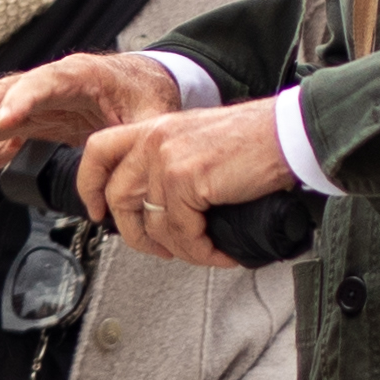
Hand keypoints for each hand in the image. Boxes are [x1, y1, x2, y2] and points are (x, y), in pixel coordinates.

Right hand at [0, 51, 179, 202]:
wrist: (144, 84)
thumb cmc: (147, 94)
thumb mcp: (153, 115)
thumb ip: (140, 141)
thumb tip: (130, 179)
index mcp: (81, 75)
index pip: (44, 83)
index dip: (22, 101)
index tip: (3, 122)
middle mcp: (49, 86)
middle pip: (5, 96)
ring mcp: (37, 105)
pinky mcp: (34, 123)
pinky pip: (1, 142)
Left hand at [80, 99, 300, 268]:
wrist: (289, 134)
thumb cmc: (256, 140)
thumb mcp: (199, 142)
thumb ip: (171, 165)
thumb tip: (160, 210)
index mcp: (154, 127)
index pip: (98, 151)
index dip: (90, 186)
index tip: (96, 212)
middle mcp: (154, 139)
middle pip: (118, 197)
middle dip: (136, 235)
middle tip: (163, 250)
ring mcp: (167, 158)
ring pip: (153, 224)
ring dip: (180, 249)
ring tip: (205, 252)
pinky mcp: (186, 179)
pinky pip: (182, 232)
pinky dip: (202, 252)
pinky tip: (221, 252)